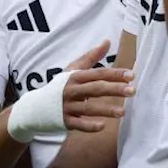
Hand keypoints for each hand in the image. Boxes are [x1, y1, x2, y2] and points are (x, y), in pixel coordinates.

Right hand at [7, 40, 134, 140]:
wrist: (34, 107)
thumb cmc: (59, 86)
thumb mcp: (72, 70)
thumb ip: (91, 57)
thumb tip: (107, 41)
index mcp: (75, 77)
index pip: (98, 74)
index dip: (114, 74)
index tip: (131, 75)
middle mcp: (71, 91)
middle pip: (95, 89)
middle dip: (114, 90)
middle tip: (133, 91)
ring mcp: (67, 106)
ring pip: (88, 108)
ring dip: (106, 110)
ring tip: (123, 112)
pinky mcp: (64, 121)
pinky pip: (78, 124)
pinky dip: (89, 125)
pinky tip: (102, 126)